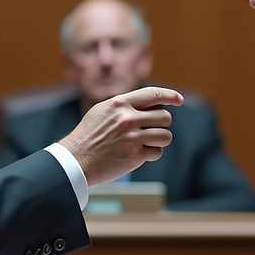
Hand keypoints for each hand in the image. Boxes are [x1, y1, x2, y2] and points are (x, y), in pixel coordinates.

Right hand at [58, 87, 183, 185]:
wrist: (75, 160)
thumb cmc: (88, 136)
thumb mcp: (102, 111)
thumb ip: (124, 105)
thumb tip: (150, 102)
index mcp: (119, 104)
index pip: (153, 94)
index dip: (170, 96)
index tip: (179, 100)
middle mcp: (127, 118)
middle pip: (164, 117)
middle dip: (161, 124)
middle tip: (149, 130)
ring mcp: (132, 137)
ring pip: (165, 135)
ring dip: (159, 140)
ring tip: (145, 142)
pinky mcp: (135, 155)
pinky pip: (157, 152)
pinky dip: (151, 153)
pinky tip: (138, 154)